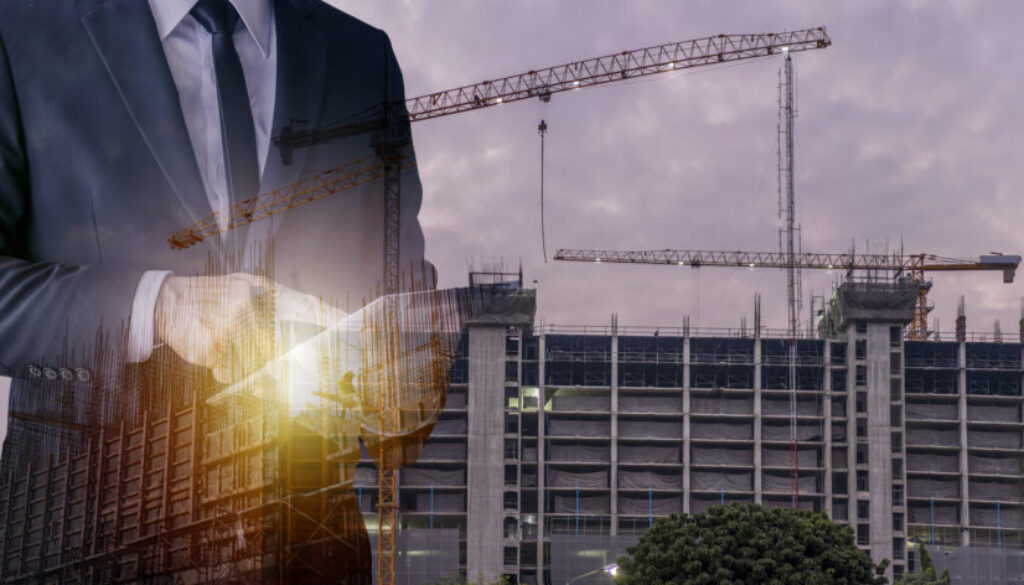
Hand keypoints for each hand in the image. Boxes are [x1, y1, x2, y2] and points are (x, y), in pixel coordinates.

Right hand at [154, 273, 345, 383]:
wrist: (165, 301)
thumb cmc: (212, 298)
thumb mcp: (242, 289)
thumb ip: (270, 309)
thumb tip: (304, 337)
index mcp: (261, 290)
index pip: (308, 304)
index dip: (336, 317)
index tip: (366, 328)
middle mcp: (250, 306)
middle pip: (283, 346)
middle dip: (290, 364)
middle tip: (298, 376)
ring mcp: (230, 328)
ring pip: (258, 364)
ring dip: (253, 370)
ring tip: (236, 355)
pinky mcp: (212, 348)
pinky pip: (232, 372)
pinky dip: (228, 370)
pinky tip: (217, 355)